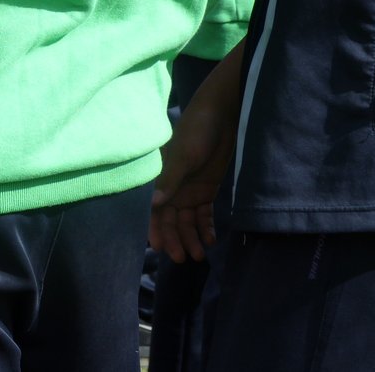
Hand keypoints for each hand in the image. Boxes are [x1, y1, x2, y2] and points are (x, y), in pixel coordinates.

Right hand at [149, 44, 243, 262]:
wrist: (222, 115)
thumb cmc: (197, 131)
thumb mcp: (184, 156)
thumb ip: (169, 180)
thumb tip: (153, 205)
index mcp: (160, 177)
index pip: (153, 208)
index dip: (155, 228)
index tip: (159, 248)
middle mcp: (171, 187)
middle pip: (170, 219)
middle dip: (175, 238)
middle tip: (184, 258)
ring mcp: (188, 189)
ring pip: (186, 220)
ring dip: (191, 237)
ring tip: (200, 255)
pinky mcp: (205, 189)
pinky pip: (203, 214)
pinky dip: (205, 227)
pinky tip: (211, 240)